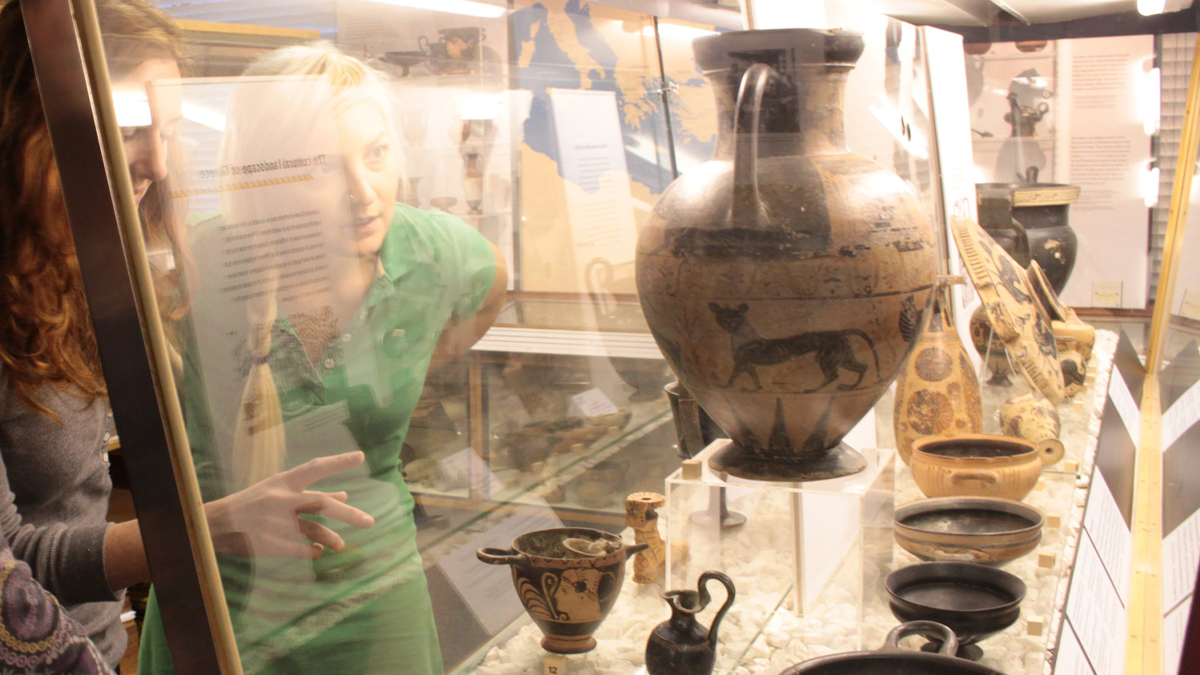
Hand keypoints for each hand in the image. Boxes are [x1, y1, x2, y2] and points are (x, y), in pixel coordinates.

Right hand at [204, 451, 375, 558]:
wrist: (215, 524)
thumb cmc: (251, 504)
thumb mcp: (277, 491)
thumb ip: (309, 492)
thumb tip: (345, 496)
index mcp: (283, 482)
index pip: (315, 467)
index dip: (338, 462)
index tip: (360, 456)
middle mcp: (282, 499)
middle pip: (322, 503)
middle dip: (349, 513)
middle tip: (370, 521)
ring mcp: (276, 522)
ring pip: (314, 530)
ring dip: (331, 538)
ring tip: (341, 545)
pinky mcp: (270, 543)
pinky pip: (300, 549)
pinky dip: (312, 551)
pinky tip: (317, 551)